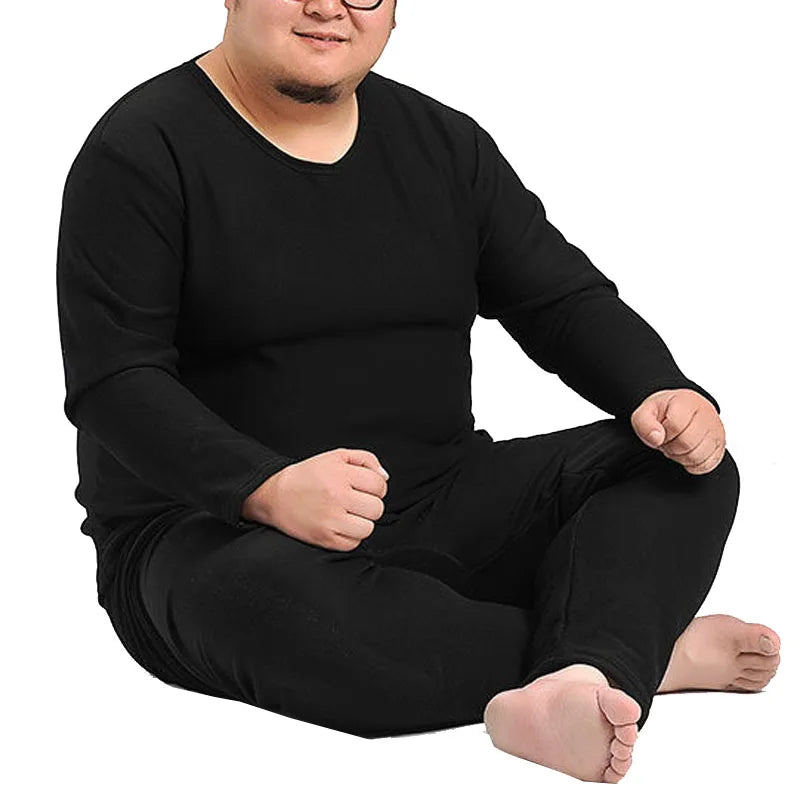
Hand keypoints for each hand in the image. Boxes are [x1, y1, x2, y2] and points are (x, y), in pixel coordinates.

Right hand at [241, 448, 389, 550]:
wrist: (275, 495)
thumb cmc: (308, 475)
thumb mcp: (337, 456)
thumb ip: (366, 460)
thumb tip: (385, 477)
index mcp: (341, 474)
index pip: (380, 486)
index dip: (376, 487)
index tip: (364, 488)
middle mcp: (337, 496)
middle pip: (377, 508)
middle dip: (369, 505)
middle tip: (355, 502)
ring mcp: (331, 519)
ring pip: (368, 528)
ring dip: (361, 522)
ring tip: (348, 514)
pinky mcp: (325, 538)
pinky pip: (353, 544)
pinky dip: (350, 536)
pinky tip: (339, 525)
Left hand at [630, 388, 725, 474]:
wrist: (682, 411)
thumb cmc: (664, 414)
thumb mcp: (645, 413)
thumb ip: (644, 423)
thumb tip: (657, 438)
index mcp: (687, 402)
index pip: (675, 426)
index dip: (664, 434)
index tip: (662, 430)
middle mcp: (707, 414)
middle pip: (687, 443)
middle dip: (672, 446)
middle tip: (668, 439)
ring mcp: (717, 431)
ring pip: (697, 456)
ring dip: (682, 456)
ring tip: (677, 444)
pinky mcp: (721, 446)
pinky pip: (706, 465)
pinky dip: (692, 464)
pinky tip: (687, 452)